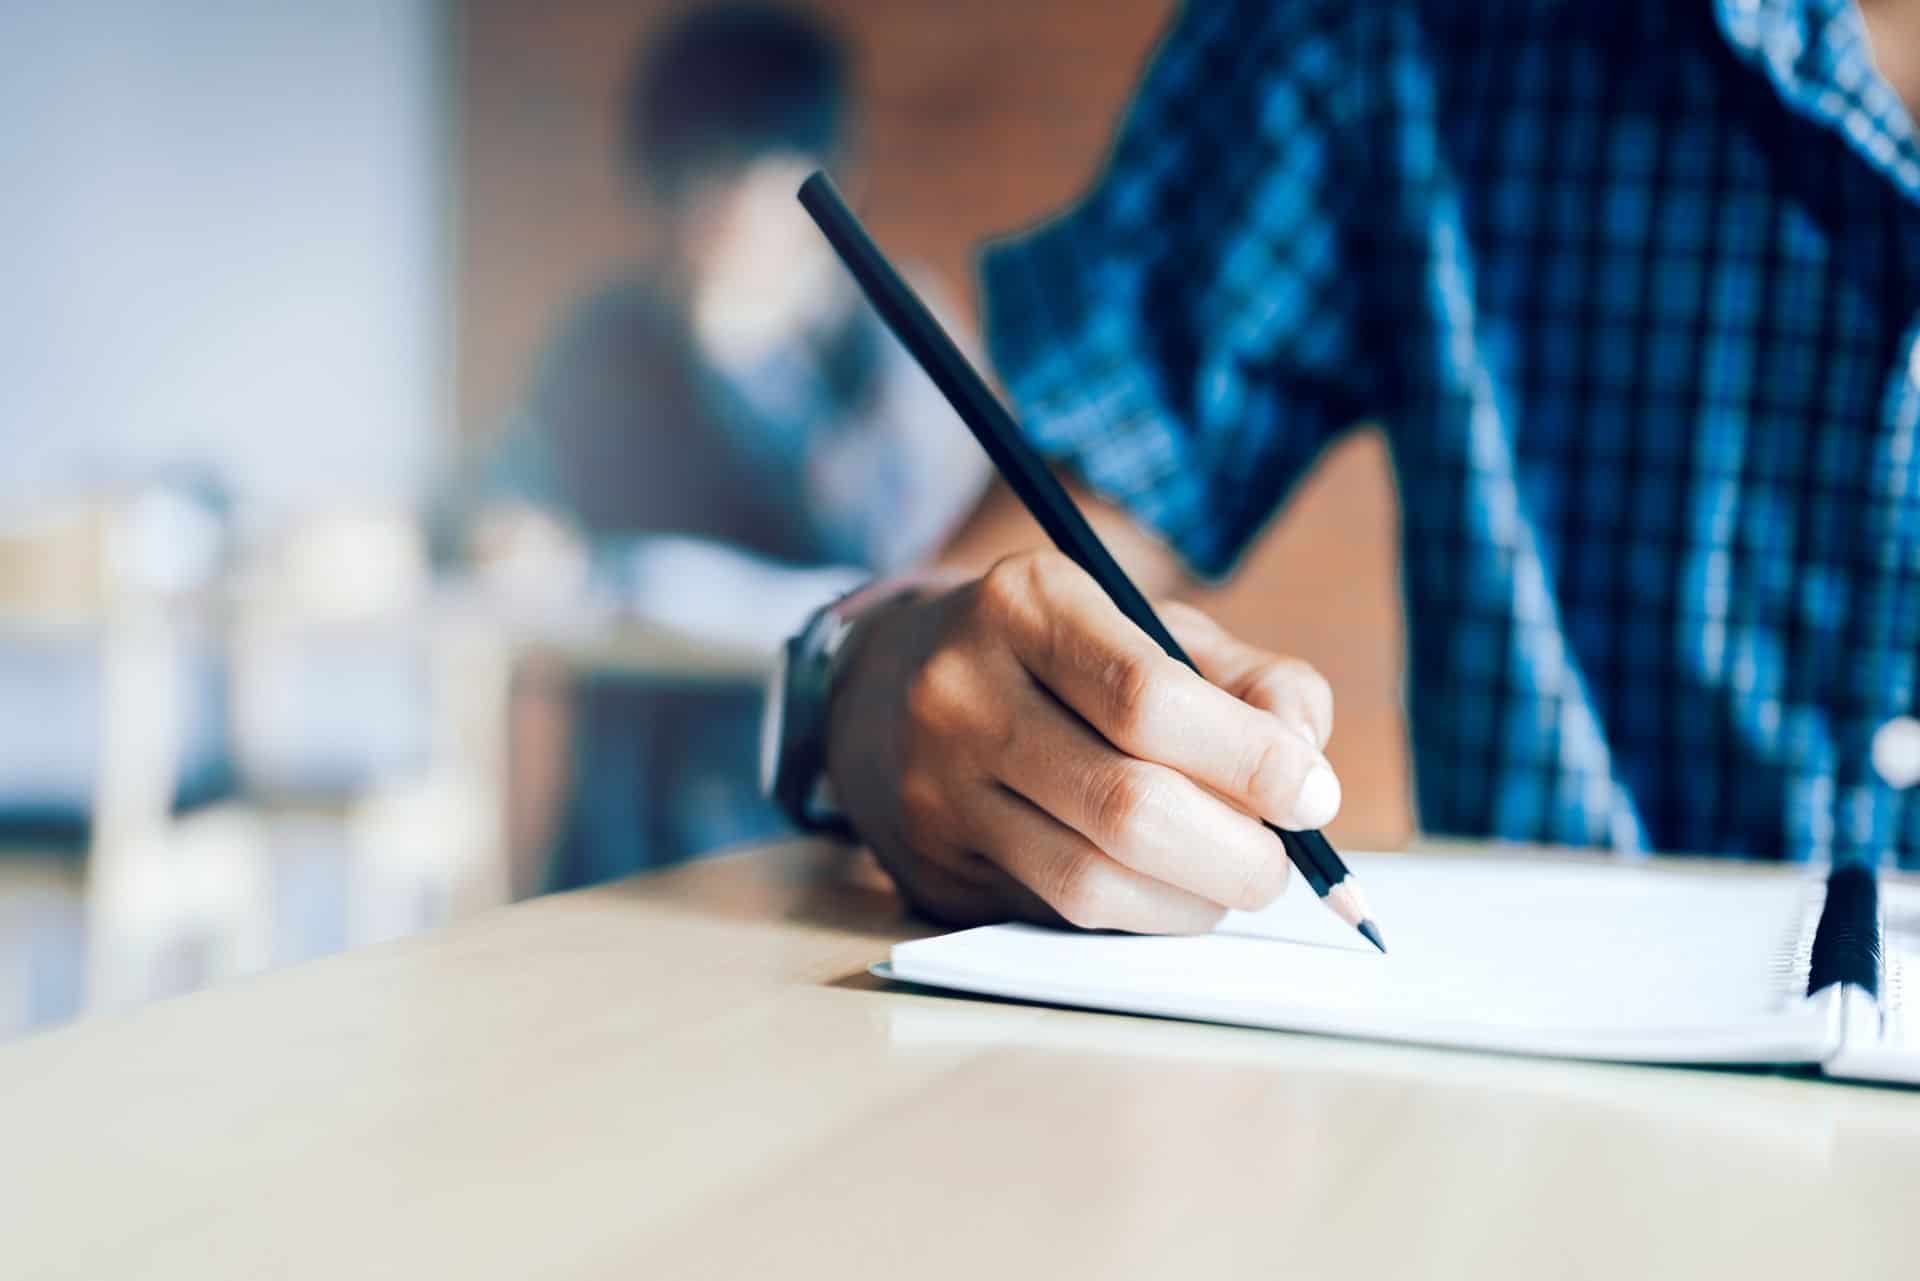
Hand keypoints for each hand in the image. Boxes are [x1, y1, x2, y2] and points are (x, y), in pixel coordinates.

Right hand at [826, 551, 1339, 932]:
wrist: (894, 689)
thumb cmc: (1065, 661)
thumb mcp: (1156, 630)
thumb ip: (1253, 684)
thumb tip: (1308, 769)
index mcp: (1026, 604)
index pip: (1149, 699)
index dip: (1250, 761)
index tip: (1314, 797)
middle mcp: (962, 691)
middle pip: (1126, 805)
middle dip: (1235, 853)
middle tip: (1282, 864)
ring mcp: (936, 787)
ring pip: (1090, 881)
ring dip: (1192, 901)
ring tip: (1231, 879)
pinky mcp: (930, 863)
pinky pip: (1059, 915)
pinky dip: (1141, 917)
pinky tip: (1167, 892)